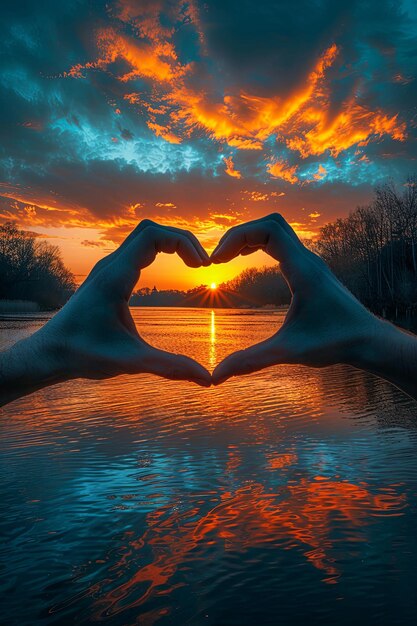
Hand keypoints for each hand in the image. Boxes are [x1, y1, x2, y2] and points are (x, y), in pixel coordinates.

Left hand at [1, 220, 211, 404]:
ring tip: (193, 266)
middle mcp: (110, 266)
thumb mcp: (130, 361)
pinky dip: (159, 251)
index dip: (183, 243)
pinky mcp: (107, 277)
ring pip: (143, 237)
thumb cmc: (82, 355)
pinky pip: (136, 250)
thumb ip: (170, 367)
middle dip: (181, 240)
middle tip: (202, 264)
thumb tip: (207, 380)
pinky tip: (171, 272)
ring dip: (170, 244)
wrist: (48, 354)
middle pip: (150, 230)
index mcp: (115, 278)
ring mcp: (107, 269)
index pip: (152, 236)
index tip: (202, 267)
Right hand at [210, 213, 382, 383]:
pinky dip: (261, 245)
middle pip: (271, 223)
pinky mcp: (312, 271)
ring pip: (278, 231)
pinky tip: (247, 263)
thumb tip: (216, 377)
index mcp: (303, 270)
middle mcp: (308, 260)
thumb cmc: (336, 344)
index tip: (217, 262)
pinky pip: (283, 244)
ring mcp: (311, 263)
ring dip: (250, 237)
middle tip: (219, 258)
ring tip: (227, 258)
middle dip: (240, 234)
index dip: (237, 238)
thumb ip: (251, 361)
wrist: (370, 341)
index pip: (267, 230)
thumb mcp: (289, 352)